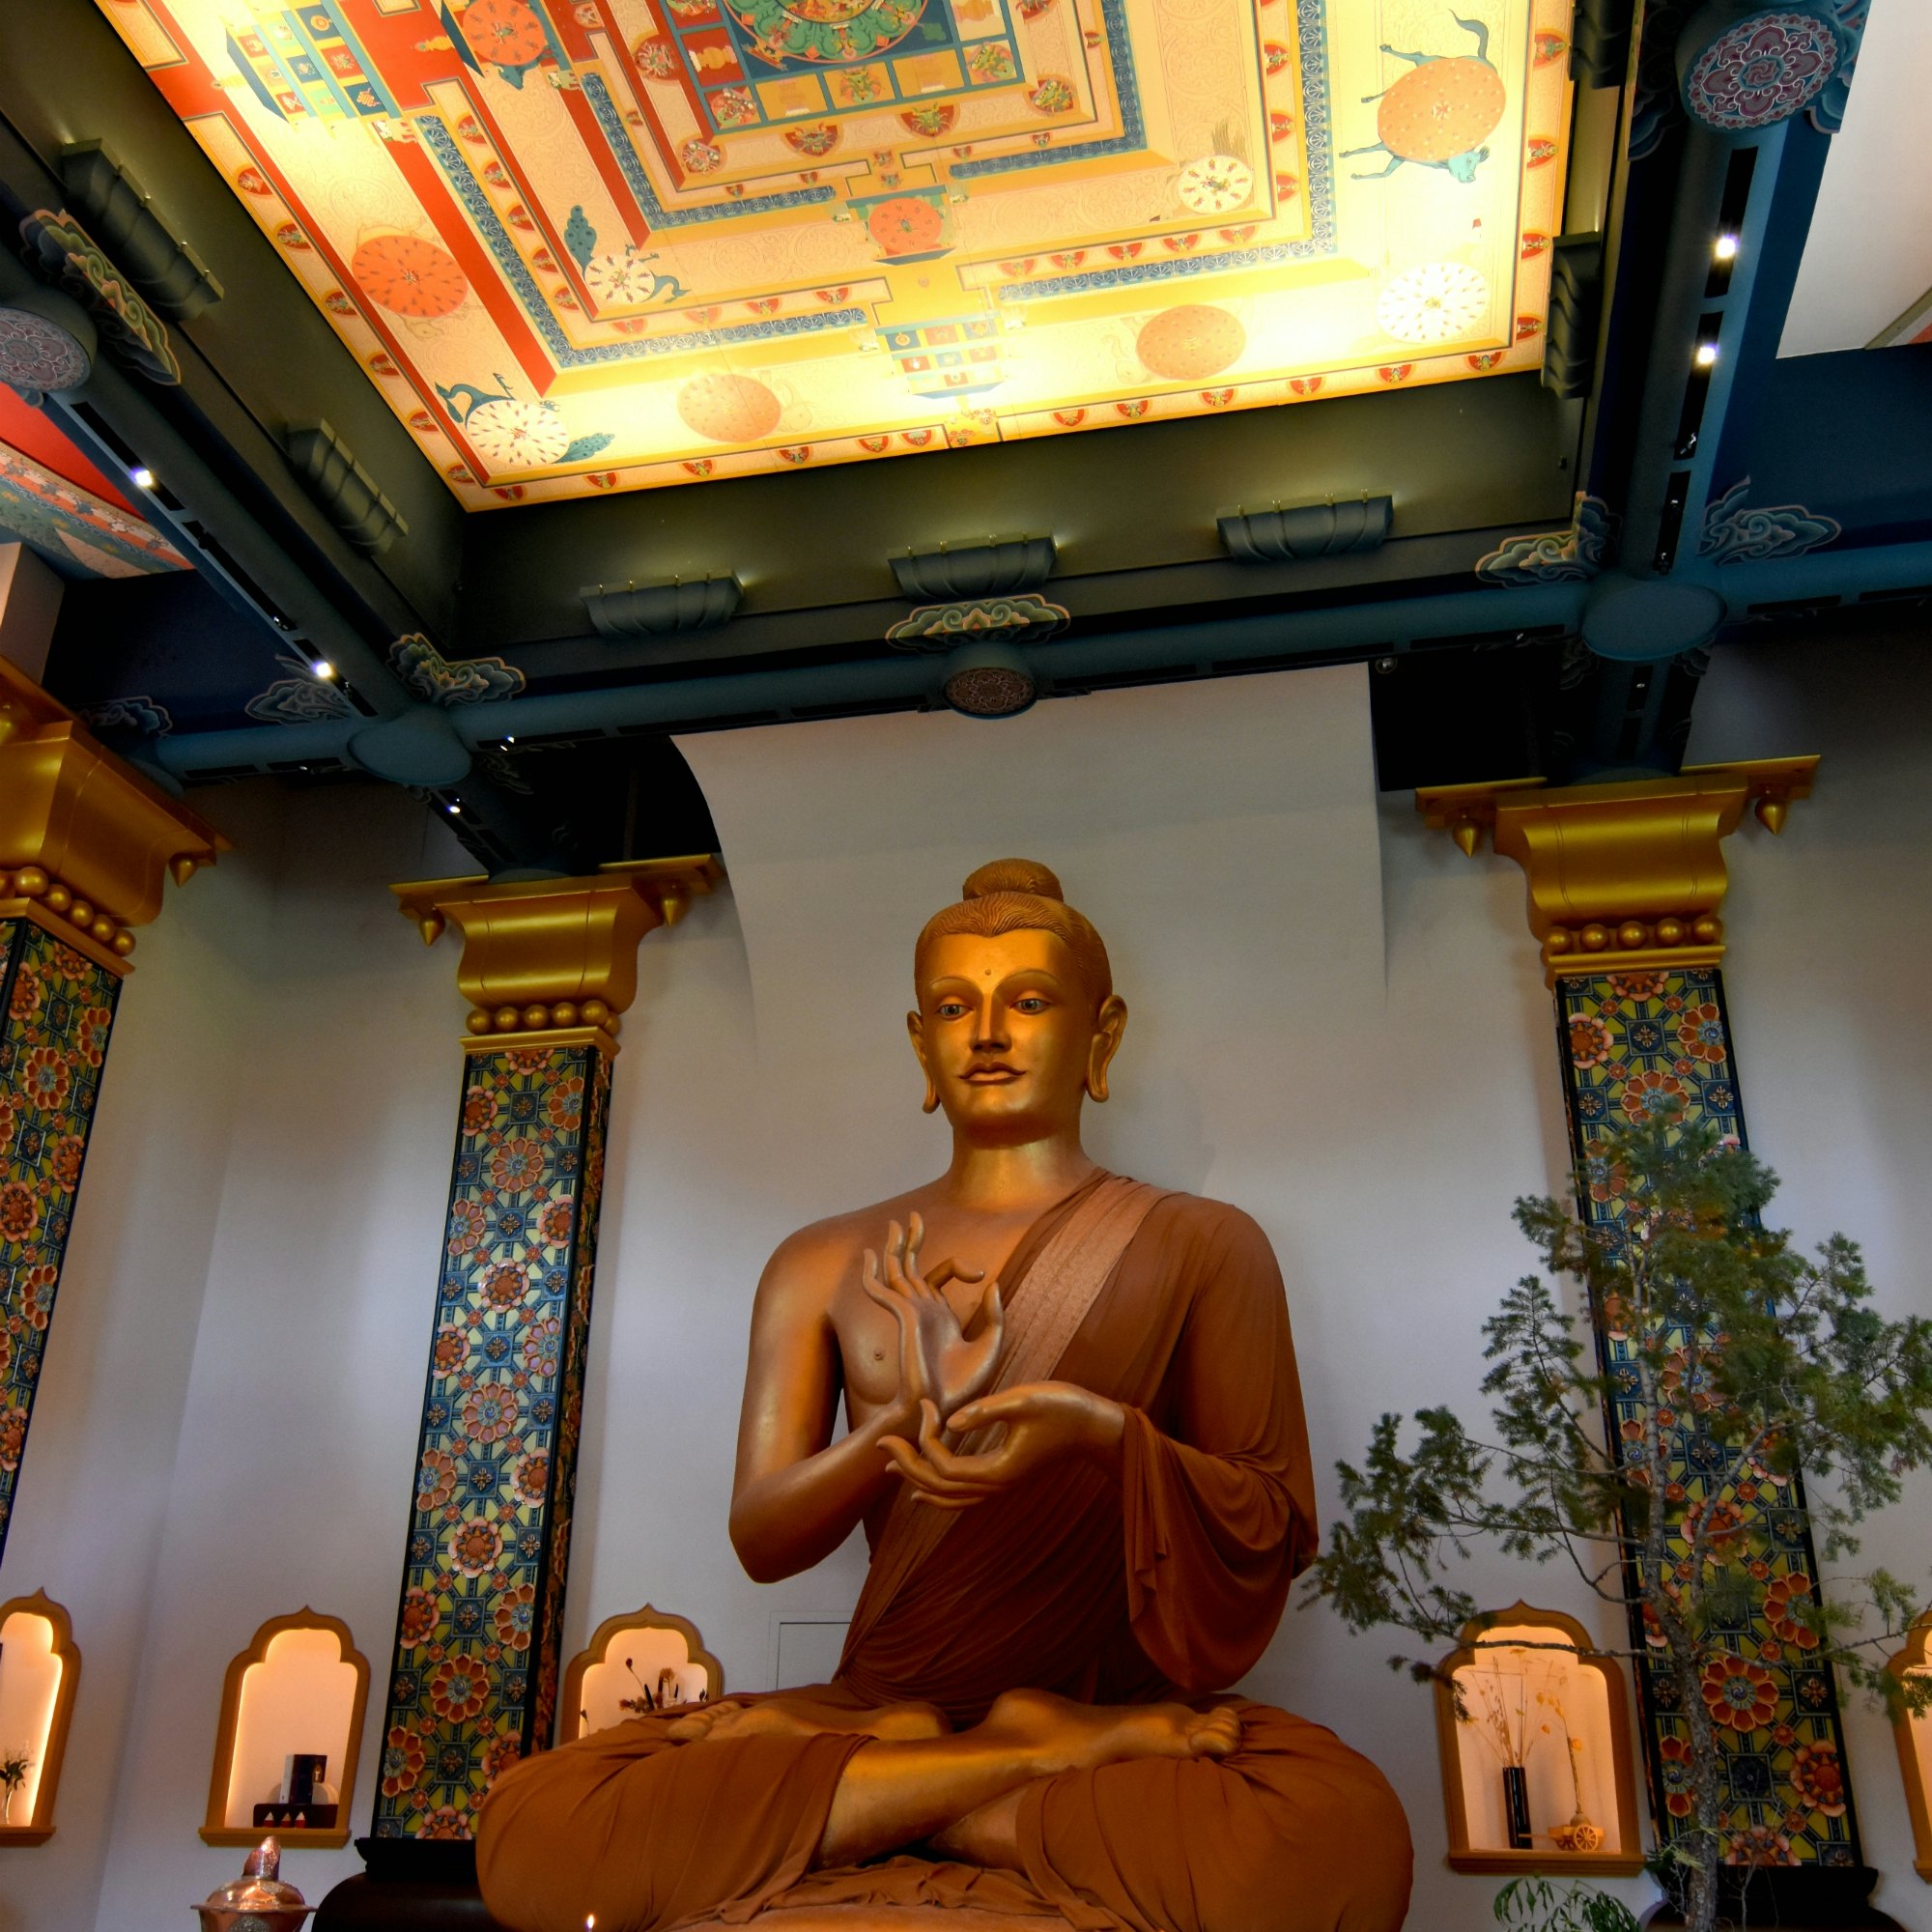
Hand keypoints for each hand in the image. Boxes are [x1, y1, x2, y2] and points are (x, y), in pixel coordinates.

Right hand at [861, 1214, 1003, 1427]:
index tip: (978, 1272)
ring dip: (895, 1248)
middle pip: (912, 1267)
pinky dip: (874, 1273)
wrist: (946, 1406)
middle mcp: (923, 1311)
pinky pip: (884, 1291)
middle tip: (910, 1217)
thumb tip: (992, 1283)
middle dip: (911, 1242)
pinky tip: (870, 1255)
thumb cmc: (965, 1386)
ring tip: (894, 1225)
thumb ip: (993, 1316)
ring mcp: (911, 1313)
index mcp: (941, 1315)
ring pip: (897, 1273)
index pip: (939, 1277)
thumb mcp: (990, 1345)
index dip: (956, 1265)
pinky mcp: (904, 1318)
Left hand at [880, 1384, 1123, 1508]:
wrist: (1094, 1427)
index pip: (944, 1465)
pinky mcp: (1004, 1476)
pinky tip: (925, 1489)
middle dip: (907, 1465)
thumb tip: (949, 1420)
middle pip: (938, 1487)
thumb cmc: (1063, 1408)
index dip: (926, 1437)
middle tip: (880, 1444)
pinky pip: (962, 1494)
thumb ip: (986, 1410)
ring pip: (949, 1497)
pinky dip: (939, 1492)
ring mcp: (1000, 1484)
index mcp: (997, 1469)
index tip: (924, 1404)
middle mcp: (995, 1485)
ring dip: (918, 1482)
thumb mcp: (1025, 1400)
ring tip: (892, 1470)